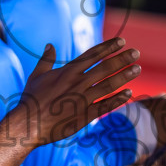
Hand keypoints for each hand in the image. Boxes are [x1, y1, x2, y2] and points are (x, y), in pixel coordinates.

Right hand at [12, 38, 140, 145]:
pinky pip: (105, 106)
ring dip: (124, 76)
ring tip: (137, 69)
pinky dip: (117, 99)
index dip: (108, 47)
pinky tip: (128, 93)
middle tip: (137, 53)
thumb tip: (49, 45)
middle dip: (122, 59)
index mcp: (67, 71)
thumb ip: (46, 60)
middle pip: (105, 67)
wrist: (28, 124)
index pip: (92, 55)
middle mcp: (77, 82)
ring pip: (108, 85)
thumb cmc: (30, 100)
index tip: (122, 41)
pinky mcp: (84, 115)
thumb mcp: (36, 76)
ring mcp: (82, 99)